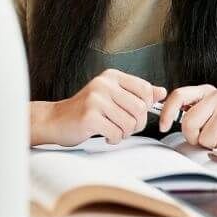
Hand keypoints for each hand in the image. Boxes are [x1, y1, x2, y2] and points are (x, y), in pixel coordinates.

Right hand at [37, 69, 166, 145]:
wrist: (55, 120)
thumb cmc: (85, 110)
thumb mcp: (111, 96)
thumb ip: (136, 93)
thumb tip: (161, 92)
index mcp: (111, 77)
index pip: (145, 90)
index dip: (145, 107)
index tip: (135, 113)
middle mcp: (104, 84)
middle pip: (140, 109)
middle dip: (136, 124)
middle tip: (123, 127)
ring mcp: (96, 100)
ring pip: (129, 124)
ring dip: (124, 133)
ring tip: (111, 130)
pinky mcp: (90, 117)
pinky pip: (116, 134)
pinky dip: (113, 139)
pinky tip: (104, 135)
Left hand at [157, 85, 216, 148]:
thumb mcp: (210, 115)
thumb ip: (192, 114)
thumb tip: (164, 121)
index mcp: (206, 92)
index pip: (179, 96)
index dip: (167, 112)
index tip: (163, 126)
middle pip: (189, 123)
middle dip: (195, 137)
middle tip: (209, 137)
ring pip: (204, 138)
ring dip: (213, 145)